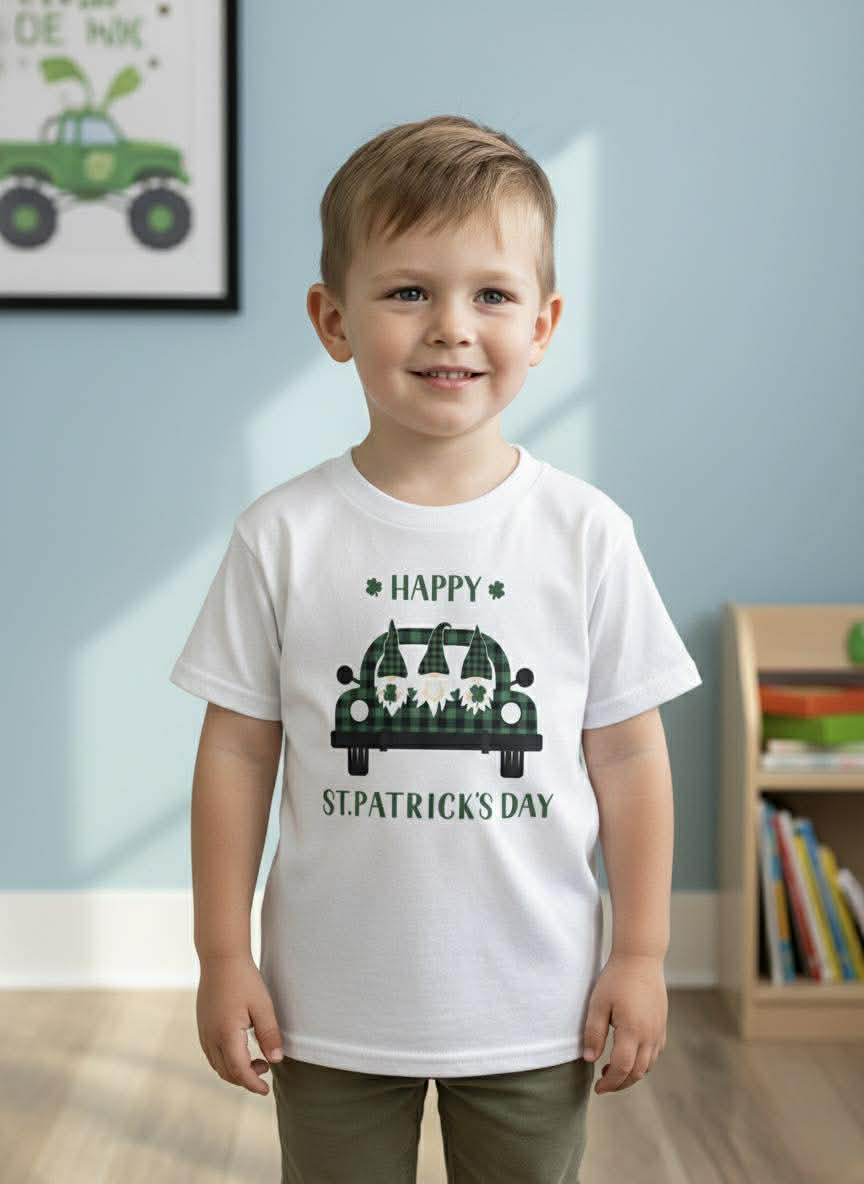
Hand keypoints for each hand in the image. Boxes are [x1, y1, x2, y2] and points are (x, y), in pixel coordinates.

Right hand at [196, 952, 284, 1095]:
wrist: (221, 958)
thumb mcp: (263, 1006)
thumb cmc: (245, 980)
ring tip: (256, 1060)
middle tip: (266, 1068)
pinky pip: (211, 1053)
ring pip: (217, 1064)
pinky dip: (226, 1060)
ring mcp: (203, 1032)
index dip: (253, 1083)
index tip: (266, 1089)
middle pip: (226, 1072)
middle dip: (246, 1078)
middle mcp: (211, 1037)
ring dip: (235, 1070)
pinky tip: (240, 1049)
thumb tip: (276, 1060)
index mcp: (226, 1034)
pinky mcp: (202, 1025)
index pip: (239, 1071)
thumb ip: (269, 1034)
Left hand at [581, 952, 667, 1094]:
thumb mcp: (598, 1003)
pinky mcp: (662, 1024)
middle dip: (620, 1083)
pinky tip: (630, 1055)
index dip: (609, 1083)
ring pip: (649, 1065)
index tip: (597, 1088)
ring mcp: (658, 1030)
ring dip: (632, 1074)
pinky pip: (655, 1053)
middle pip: (638, 1072)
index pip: (622, 1068)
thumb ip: (593, 1032)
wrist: (641, 958)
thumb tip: (589, 1059)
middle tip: (603, 1084)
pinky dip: (643, 1062)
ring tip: (612, 1070)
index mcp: (632, 1031)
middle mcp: (649, 1035)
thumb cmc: (616, 978)